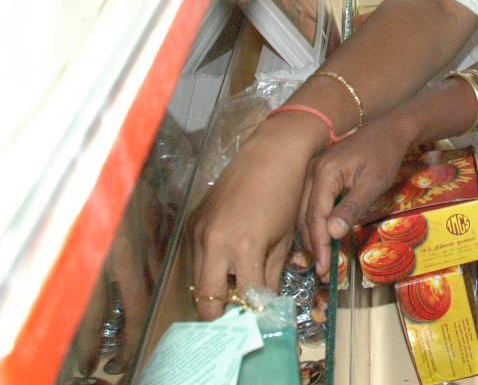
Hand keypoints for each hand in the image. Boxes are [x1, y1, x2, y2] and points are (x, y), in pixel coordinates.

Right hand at [189, 112, 326, 318]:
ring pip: (197, 281)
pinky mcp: (192, 223)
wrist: (269, 155)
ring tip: (233, 294)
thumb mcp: (283, 240)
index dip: (252, 314)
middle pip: (207, 299)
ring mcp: (199, 232)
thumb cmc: (285, 195)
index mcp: (243, 248)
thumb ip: (271, 276)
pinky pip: (195, 257)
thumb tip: (263, 304)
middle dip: (222, 313)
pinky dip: (209, 267)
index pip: (243, 299)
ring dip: (213, 291)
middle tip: (238, 318)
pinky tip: (226, 267)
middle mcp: (214, 243)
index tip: (258, 322)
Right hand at [299, 112, 417, 275]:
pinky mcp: (322, 173)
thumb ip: (352, 208)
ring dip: (312, 235)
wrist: (390, 129)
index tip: (324, 268)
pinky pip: (312, 202)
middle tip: (322, 271)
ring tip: (322, 259)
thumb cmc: (385, 155)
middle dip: (313, 245)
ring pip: (306, 210)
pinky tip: (324, 236)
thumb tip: (332, 234)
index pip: (315, 216)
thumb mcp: (373, 184)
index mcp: (325, 173)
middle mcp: (314, 171)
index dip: (319, 245)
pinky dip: (316, 222)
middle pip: (306, 215)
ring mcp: (316, 171)